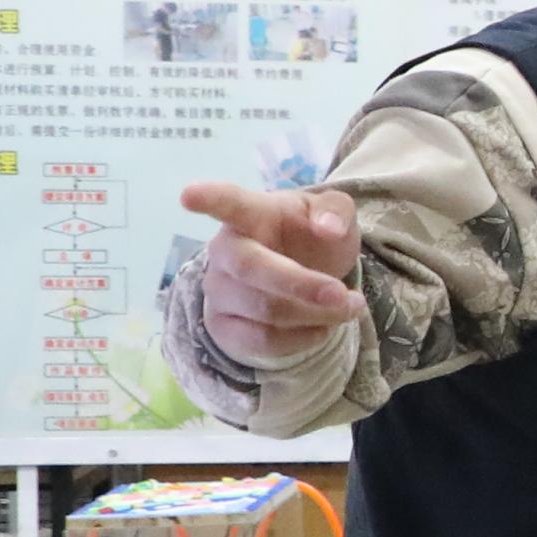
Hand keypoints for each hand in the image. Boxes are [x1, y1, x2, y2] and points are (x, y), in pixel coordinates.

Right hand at [176, 180, 362, 358]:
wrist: (304, 274)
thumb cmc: (311, 236)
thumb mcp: (333, 214)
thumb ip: (336, 211)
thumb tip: (328, 227)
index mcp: (251, 213)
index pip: (227, 202)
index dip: (208, 198)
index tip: (188, 195)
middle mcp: (225, 251)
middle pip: (251, 267)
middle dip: (302, 285)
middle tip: (343, 295)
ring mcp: (218, 290)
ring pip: (265, 311)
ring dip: (316, 315)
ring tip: (348, 307)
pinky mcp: (223, 327)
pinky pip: (262, 341)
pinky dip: (302, 339)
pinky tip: (321, 327)